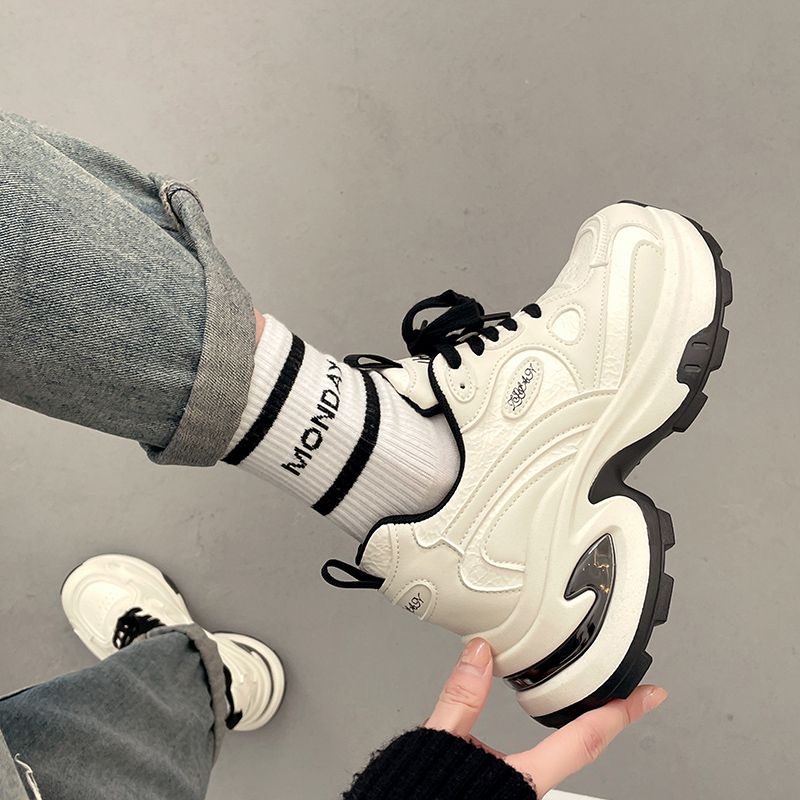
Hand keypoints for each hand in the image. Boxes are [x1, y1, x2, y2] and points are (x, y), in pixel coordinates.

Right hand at [425, 638, 666, 795]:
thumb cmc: (424, 797)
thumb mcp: (441, 741)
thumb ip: (460, 698)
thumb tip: (478, 655)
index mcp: (524, 778)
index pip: (584, 738)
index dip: (620, 714)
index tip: (648, 697)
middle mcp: (531, 791)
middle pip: (582, 749)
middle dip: (603, 720)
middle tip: (624, 695)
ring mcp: (523, 796)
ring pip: (559, 760)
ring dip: (573, 732)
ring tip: (583, 704)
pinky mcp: (510, 797)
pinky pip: (538, 768)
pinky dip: (546, 744)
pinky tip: (540, 733)